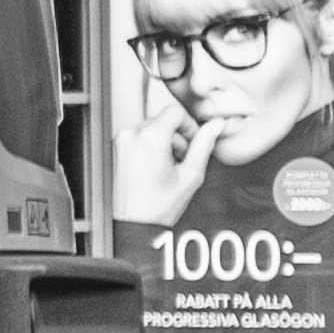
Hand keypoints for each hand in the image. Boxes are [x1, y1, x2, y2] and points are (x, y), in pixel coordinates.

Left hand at [115, 97, 220, 228]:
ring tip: (170, 166)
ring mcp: (122, 140)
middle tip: (183, 159)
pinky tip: (157, 166)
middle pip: (164, 120)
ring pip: (153, 127)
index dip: (190, 125)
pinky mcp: (118, 146)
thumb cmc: (158, 205)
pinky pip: (141, 135)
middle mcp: (131, 135)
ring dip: (166, 142)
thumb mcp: (191, 174)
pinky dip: (153, 145)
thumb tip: (215, 126)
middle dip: (178, 136)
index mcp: (149, 138)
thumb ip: (204, 145)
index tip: (194, 141)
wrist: (134, 221)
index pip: (175, 111)